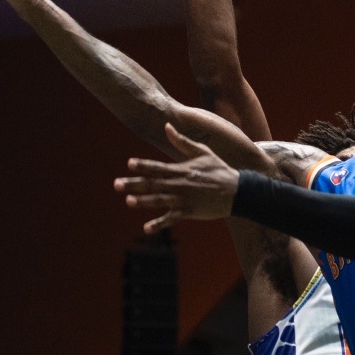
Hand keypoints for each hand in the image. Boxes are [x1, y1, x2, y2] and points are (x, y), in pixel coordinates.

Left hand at [113, 124, 240, 231]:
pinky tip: (146, 228)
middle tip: (116, 185)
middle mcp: (179, 183)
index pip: (158, 166)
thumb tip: (167, 126)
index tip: (129, 164)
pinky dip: (159, 223)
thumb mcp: (202, 152)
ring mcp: (184, 198)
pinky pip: (171, 218)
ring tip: (128, 201)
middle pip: (153, 183)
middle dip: (134, 183)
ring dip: (143, 200)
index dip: (143, 165)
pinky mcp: (189, 212)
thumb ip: (182, 142)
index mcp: (181, 169)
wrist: (237, 190)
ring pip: (159, 200)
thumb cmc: (219, 170)